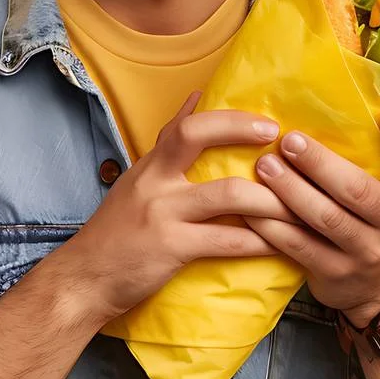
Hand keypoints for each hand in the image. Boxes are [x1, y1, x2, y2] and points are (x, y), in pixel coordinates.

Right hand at [46, 91, 297, 325]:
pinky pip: (228, 241)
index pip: (185, 123)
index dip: (228, 118)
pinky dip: (260, 243)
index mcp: (150, 165)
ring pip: (228, 194)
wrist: (83, 280)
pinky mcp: (172, 247)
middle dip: (242, 130)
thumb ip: (167, 142)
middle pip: (197, 136)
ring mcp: (162, 212)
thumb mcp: (137, 181)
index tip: (266, 122)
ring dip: (270, 199)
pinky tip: (280, 245)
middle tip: (279, 142)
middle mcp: (154, 180)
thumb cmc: (115, 232)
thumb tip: (195, 97)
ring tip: (296, 205)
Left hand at [247, 109, 379, 327]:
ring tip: (264, 166)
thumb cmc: (377, 219)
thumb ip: (378, 158)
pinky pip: (299, 246)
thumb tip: (337, 99)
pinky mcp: (336, 274)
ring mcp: (367, 253)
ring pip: (326, 219)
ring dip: (291, 191)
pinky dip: (272, 225)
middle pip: (359, 191)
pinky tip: (251, 207)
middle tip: (288, 140)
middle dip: (320, 164)